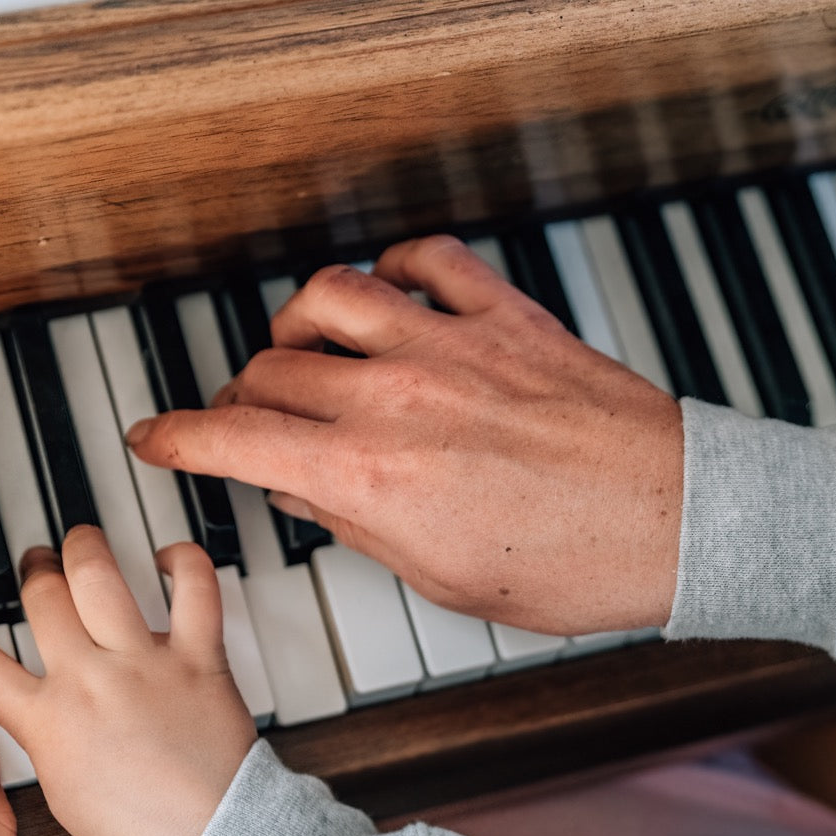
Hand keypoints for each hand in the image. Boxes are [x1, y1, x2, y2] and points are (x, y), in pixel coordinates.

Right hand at [0, 528, 256, 835]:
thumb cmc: (143, 830)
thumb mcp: (64, 788)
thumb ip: (46, 733)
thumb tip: (40, 705)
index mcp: (46, 722)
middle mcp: (90, 681)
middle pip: (41, 598)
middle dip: (34, 570)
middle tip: (37, 564)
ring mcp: (145, 664)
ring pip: (98, 576)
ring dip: (84, 548)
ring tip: (82, 542)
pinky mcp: (200, 658)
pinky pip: (195, 589)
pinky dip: (184, 562)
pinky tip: (171, 559)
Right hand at [124, 236, 683, 634]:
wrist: (676, 523)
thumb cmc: (576, 566)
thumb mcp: (445, 577)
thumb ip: (360, 523)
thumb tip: (303, 489)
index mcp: (374, 475)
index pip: (235, 438)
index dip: (179, 437)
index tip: (159, 439)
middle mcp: (400, 398)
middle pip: (274, 372)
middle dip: (244, 400)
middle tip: (253, 422)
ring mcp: (454, 346)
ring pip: (331, 298)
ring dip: (299, 325)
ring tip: (305, 353)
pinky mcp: (508, 319)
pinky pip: (429, 259)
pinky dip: (395, 267)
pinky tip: (391, 292)